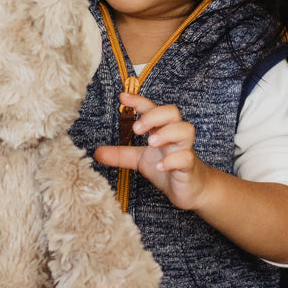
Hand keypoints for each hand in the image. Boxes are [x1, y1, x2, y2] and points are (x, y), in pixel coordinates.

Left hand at [94, 91, 209, 210]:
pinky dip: (172, 160)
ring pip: (185, 130)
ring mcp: (184, 149)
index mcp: (162, 129)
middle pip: (172, 112)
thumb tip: (96, 152)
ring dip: (167, 133)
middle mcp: (174, 135)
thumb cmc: (167, 167)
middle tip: (137, 128)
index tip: (122, 97)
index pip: (152, 108)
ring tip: (150, 142)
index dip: (139, 101)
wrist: (191, 189)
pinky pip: (186, 158)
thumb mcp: (140, 160)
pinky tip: (160, 166)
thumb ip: (120, 154)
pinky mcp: (189, 167)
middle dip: (154, 116)